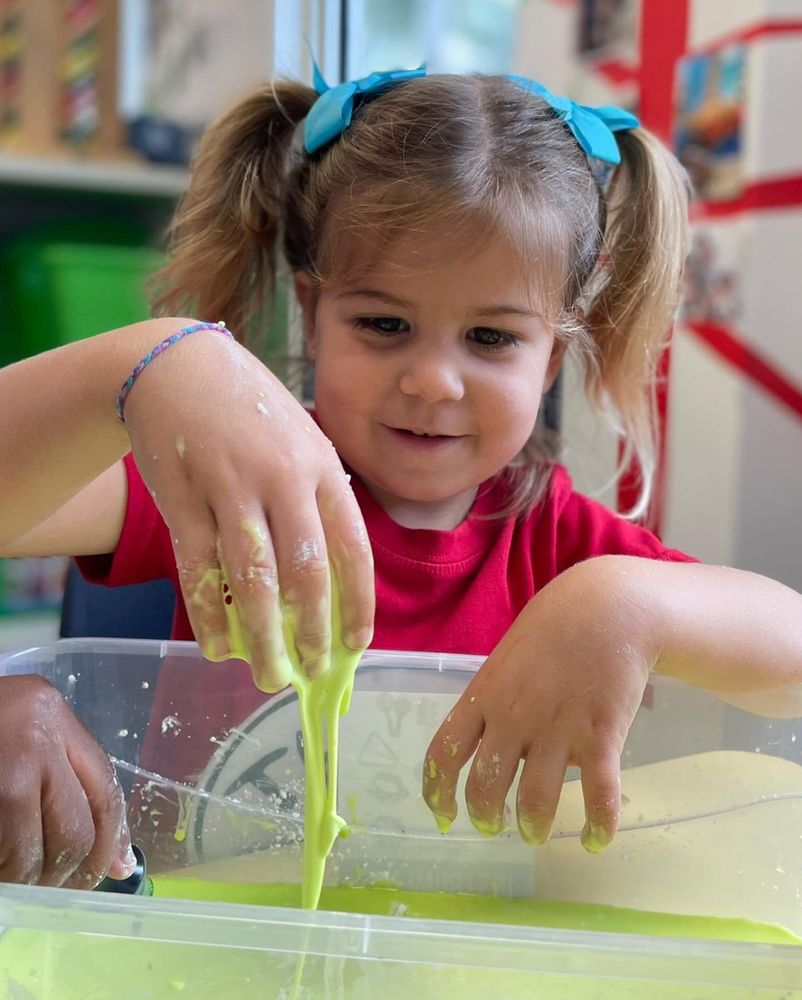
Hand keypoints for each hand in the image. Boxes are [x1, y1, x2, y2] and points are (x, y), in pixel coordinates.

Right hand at [0, 675, 133, 887]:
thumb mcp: (22, 731)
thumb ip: (66, 776)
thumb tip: (116, 859)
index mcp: (50, 713)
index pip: (105, 787)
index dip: (111, 839)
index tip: (113, 871)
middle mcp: (31, 736)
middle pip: (75, 829)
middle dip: (68, 873)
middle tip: (54, 887)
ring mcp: (1, 772)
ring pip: (30, 854)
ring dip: (27, 881)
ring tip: (17, 880)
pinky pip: (1, 854)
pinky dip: (3, 873)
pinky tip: (1, 871)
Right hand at [123, 328, 373, 691]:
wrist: (178, 366)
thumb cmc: (251, 412)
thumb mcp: (302, 440)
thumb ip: (318, 499)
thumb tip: (331, 580)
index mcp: (322, 466)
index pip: (352, 548)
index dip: (358, 603)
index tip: (357, 645)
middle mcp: (283, 479)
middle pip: (305, 574)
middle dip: (312, 633)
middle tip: (310, 674)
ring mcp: (231, 488)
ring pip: (252, 580)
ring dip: (262, 637)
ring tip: (268, 677)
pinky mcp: (185, 498)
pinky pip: (199, 570)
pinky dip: (208, 615)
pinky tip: (217, 645)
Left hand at [422, 558, 651, 851]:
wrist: (608, 608)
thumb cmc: (553, 629)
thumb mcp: (505, 659)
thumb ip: (492, 700)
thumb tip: (482, 740)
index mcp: (483, 697)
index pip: (444, 753)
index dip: (437, 792)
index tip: (443, 815)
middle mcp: (513, 718)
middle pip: (485, 786)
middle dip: (485, 817)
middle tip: (494, 826)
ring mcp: (557, 729)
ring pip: (535, 799)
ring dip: (533, 826)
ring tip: (534, 833)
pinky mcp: (600, 737)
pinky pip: (597, 796)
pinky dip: (598, 827)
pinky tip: (596, 840)